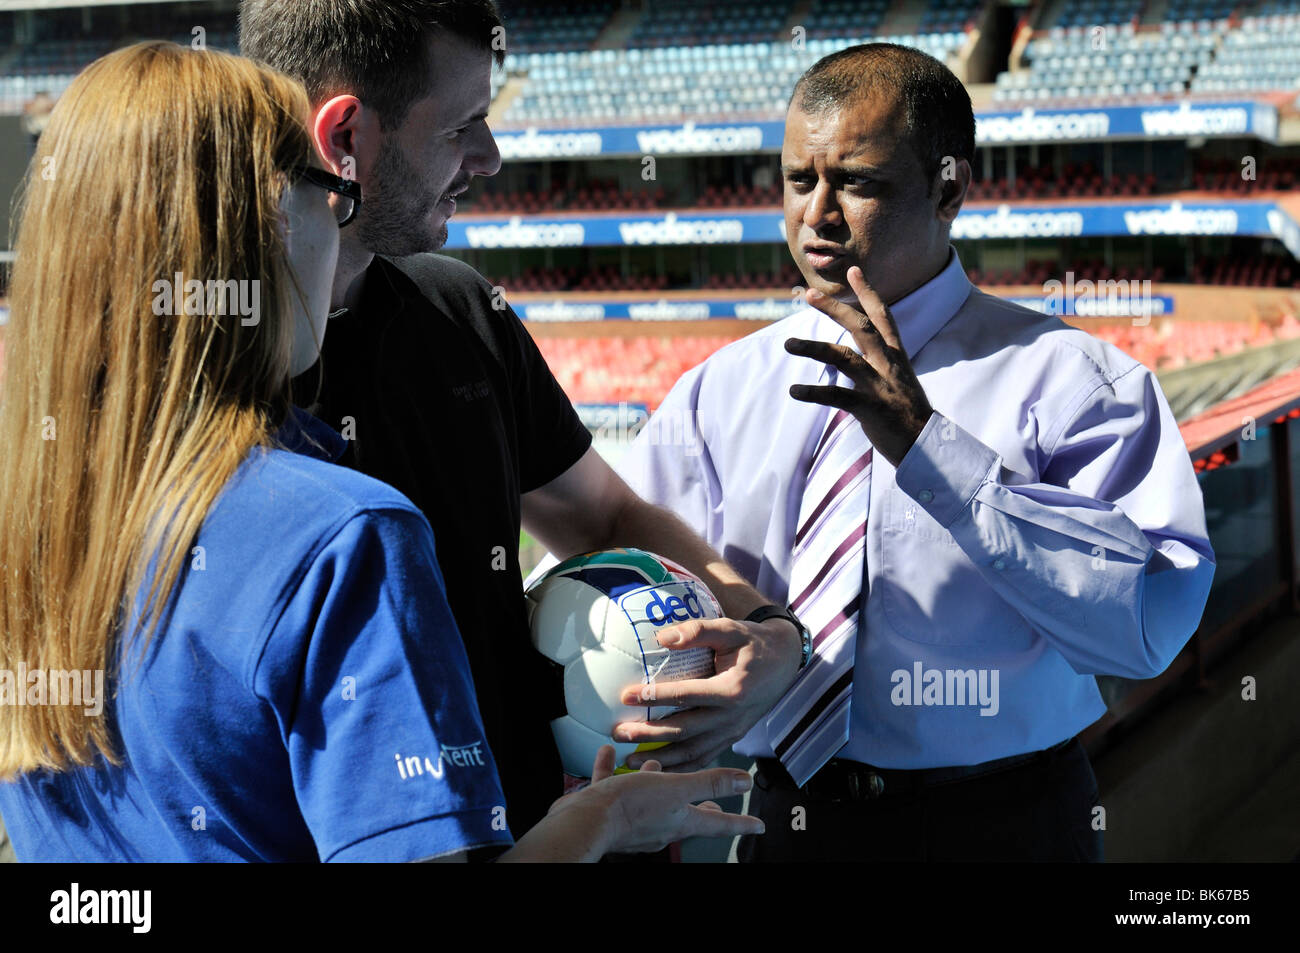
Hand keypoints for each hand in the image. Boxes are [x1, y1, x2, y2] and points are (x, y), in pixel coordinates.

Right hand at [546, 745, 762, 855]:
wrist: (586, 822)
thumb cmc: (632, 806)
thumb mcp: (676, 788)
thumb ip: (709, 782)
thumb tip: (745, 783)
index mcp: (680, 820)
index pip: (718, 823)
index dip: (740, 823)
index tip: (758, 826)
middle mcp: (659, 825)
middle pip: (684, 815)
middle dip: (696, 806)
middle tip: (709, 803)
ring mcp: (633, 822)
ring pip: (648, 800)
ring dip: (653, 782)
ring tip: (653, 764)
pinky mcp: (607, 812)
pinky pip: (613, 788)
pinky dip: (612, 771)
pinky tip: (608, 753)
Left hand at [611, 615, 801, 771]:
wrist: (784, 662)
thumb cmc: (753, 643)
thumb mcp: (730, 629)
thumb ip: (698, 631)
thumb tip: (662, 638)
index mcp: (732, 689)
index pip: (687, 695)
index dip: (655, 696)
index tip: (626, 696)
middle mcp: (732, 717)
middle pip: (684, 730)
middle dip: (648, 734)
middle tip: (617, 733)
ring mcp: (733, 732)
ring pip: (692, 752)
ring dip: (659, 758)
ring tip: (628, 760)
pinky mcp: (731, 739)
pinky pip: (704, 759)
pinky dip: (679, 769)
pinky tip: (656, 770)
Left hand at [784, 265, 934, 467]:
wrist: (929, 447)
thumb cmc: (909, 416)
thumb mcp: (899, 382)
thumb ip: (879, 366)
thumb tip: (854, 357)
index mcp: (896, 357)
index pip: (884, 316)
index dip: (869, 292)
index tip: (854, 270)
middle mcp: (888, 365)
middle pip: (861, 327)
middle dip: (835, 309)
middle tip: (810, 295)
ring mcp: (880, 386)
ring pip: (844, 357)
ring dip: (814, 348)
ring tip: (788, 344)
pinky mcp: (871, 409)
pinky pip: (838, 396)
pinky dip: (815, 392)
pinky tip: (794, 390)